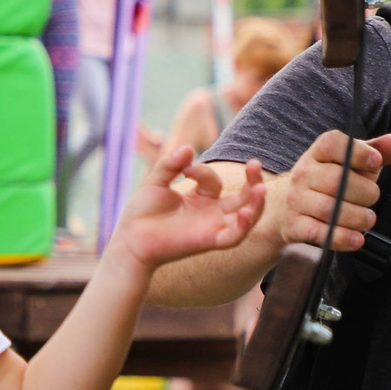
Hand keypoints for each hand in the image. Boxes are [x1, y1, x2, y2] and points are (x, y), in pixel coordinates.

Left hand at [109, 144, 267, 270]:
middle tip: (255, 163)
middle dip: (252, 180)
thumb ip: (170, 165)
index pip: (213, 181)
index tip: (185, 168)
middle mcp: (211, 212)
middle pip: (243, 197)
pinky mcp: (209, 241)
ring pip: (247, 216)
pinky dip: (243, 226)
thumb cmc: (141, 212)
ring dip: (256, 203)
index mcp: (200, 198)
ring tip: (260, 187)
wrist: (131, 238)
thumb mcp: (155, 182)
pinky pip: (234, 236)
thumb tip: (188, 147)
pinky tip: (245, 212)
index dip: (203, 171)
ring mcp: (213, 227)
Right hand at [275, 129, 390, 251]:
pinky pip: (318, 233)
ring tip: (367, 219)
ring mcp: (296, 200)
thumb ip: (376, 151)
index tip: (376, 162)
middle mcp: (303, 174)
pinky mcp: (294, 225)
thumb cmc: (328, 181)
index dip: (358, 152)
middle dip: (365, 193)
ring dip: (357, 218)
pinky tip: (356, 239)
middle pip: (336, 181)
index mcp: (317, 153)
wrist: (285, 206)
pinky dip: (341, 238)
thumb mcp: (351, 163)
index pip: (332, 144)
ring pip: (330, 209)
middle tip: (372, 199)